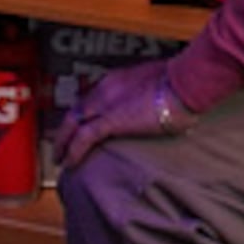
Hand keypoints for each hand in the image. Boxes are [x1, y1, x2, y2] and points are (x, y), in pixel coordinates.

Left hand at [57, 63, 183, 174]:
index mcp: (116, 80)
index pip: (90, 97)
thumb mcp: (156, 86)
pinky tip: (69, 163)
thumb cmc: (181, 84)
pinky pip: (84, 138)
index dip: (81, 113)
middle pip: (76, 110)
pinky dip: (73, 151)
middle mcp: (105, 89)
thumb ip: (146, 96)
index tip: (77, 125)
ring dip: (63, 142)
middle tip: (59, 144)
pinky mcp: (111, 120)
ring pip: (73, 123)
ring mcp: (106, 103)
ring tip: (60, 158)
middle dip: (64, 128)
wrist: (185, 84)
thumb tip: (151, 108)